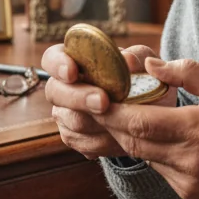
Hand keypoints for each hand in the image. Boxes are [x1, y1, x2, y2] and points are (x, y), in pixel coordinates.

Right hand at [41, 42, 157, 159]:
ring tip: (123, 120)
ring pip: (72, 121)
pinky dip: (105, 140)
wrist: (147, 108)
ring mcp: (65, 114)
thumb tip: (128, 59)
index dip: (57, 64)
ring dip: (98, 122)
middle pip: (55, 92)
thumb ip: (136, 56)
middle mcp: (63, 87)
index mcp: (73, 60)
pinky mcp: (75, 137)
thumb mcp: (141, 61)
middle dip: (79, 98)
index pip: (51, 58)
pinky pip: (84, 142)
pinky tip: (122, 135)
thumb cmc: (139, 74)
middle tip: (103, 102)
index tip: (72, 71)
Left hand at [97, 57, 198, 198]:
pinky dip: (149, 150)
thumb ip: (187, 72)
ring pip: (142, 156)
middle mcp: (190, 159)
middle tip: (99, 103)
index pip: (141, 123)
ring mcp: (187, 180)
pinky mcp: (188, 191)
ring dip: (129, 136)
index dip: (114, 112)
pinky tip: (151, 135)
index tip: (99, 97)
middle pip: (134, 141)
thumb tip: (149, 65)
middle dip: (112, 122)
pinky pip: (157, 168)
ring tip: (120, 114)